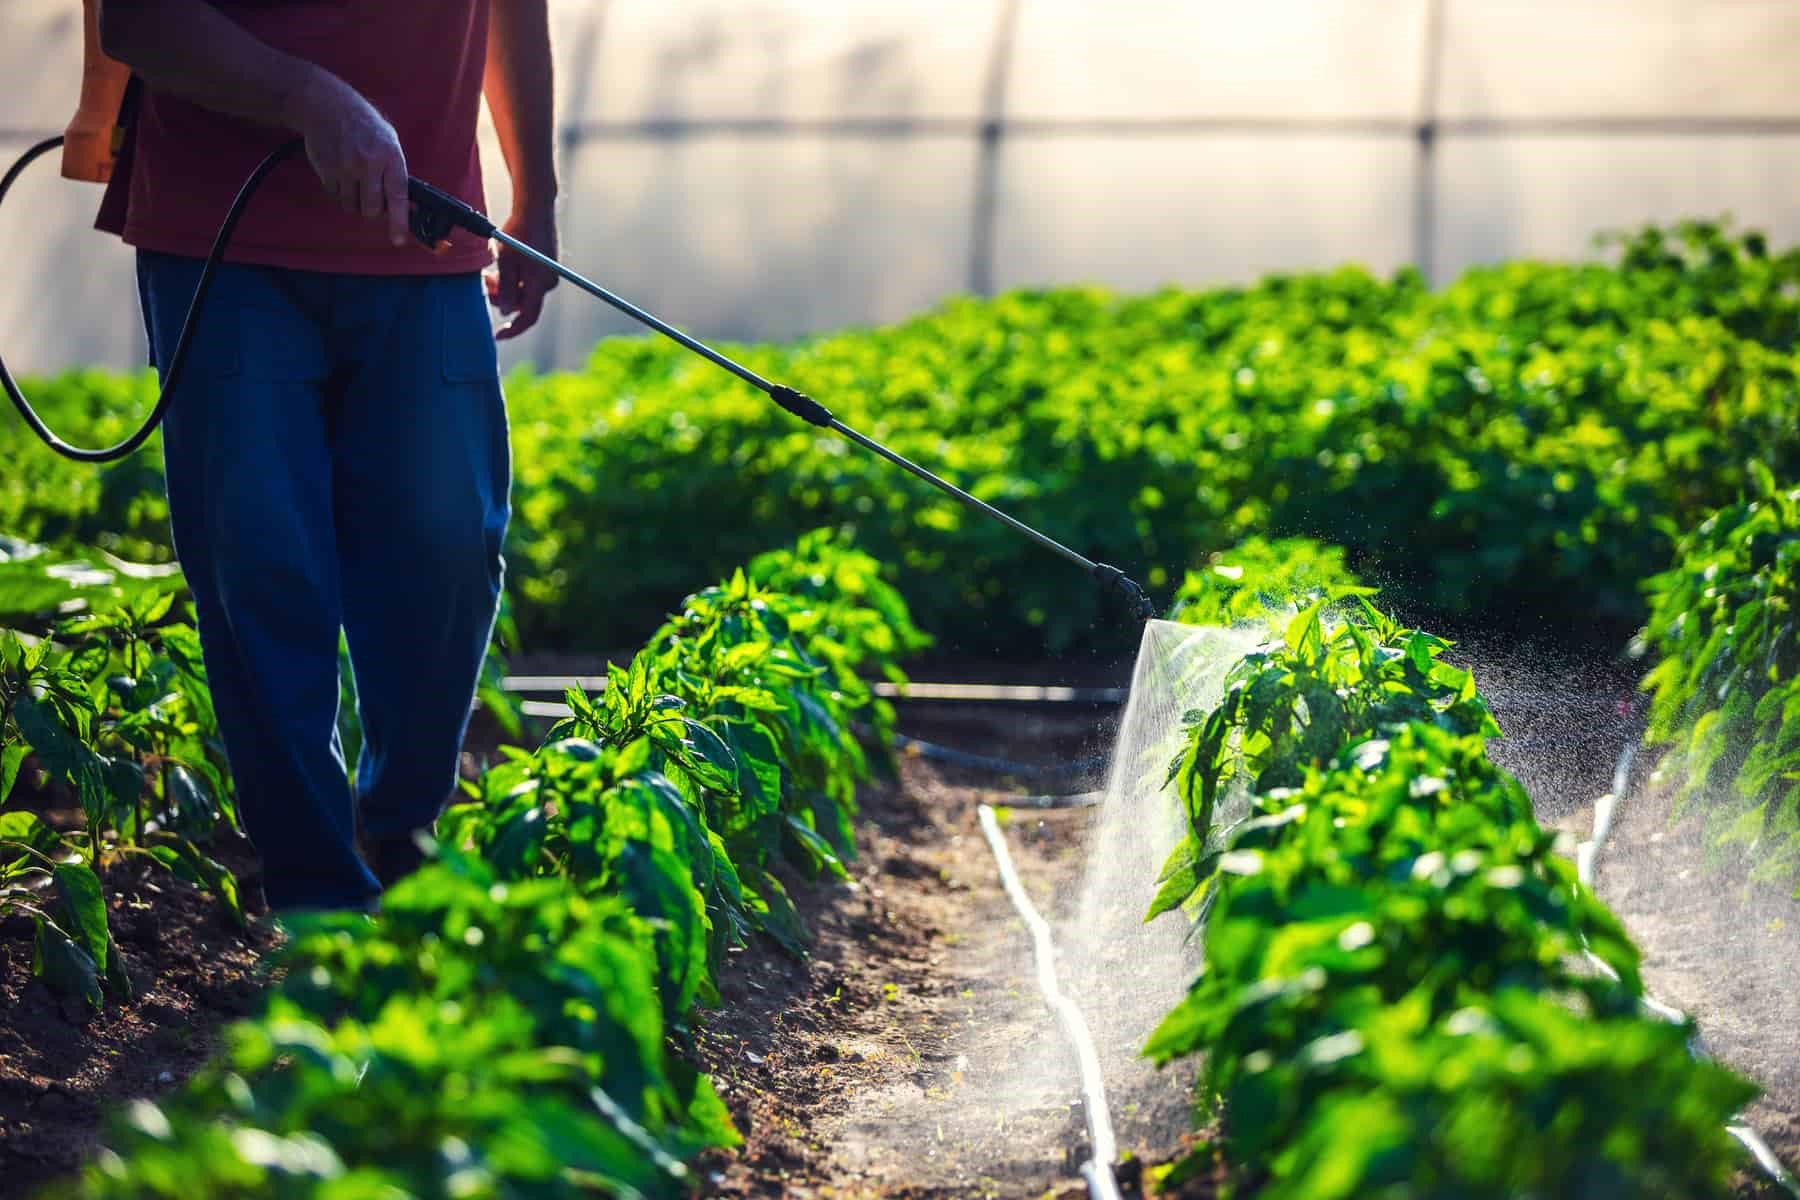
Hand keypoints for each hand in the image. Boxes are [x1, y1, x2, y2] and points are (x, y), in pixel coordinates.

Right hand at [299, 76, 409, 246]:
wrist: (326, 105)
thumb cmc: (364, 125)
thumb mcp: (389, 141)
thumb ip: (396, 171)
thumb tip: (406, 205)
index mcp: (389, 156)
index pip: (397, 195)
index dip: (399, 221)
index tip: (398, 240)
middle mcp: (368, 163)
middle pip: (372, 209)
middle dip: (374, 211)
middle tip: (374, 200)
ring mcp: (345, 167)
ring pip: (352, 206)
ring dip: (355, 203)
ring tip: (356, 183)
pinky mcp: (326, 169)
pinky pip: (336, 197)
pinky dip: (340, 194)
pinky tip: (341, 176)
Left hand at [486, 205, 558, 339]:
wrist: (535, 208)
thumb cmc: (518, 231)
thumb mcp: (505, 261)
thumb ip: (505, 289)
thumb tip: (506, 312)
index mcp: (540, 283)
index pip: (528, 317)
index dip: (513, 329)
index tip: (498, 335)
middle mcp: (548, 282)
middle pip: (524, 303)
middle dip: (503, 298)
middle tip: (486, 282)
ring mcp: (549, 274)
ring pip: (524, 292)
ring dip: (506, 287)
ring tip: (491, 272)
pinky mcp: (546, 266)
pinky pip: (528, 281)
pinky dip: (514, 278)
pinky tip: (503, 265)